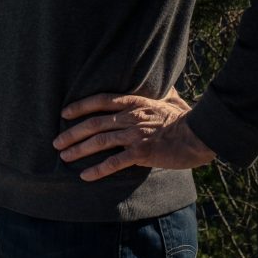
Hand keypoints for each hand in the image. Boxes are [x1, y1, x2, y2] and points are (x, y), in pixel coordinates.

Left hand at [53, 87, 215, 181]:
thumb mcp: (171, 98)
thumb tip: (165, 81)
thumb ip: (162, 90)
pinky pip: (113, 162)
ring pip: (99, 142)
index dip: (80, 106)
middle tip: (56, 142)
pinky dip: (97, 169)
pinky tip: (85, 176)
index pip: (99, 100)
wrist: (200, 134)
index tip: (64, 113)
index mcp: (133, 102)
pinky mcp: (141, 153)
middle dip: (71, 133)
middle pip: (93, 123)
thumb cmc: (186, 117)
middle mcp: (129, 117)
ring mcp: (134, 135)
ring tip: (64, 157)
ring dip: (78, 150)